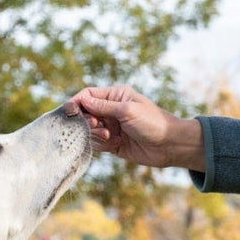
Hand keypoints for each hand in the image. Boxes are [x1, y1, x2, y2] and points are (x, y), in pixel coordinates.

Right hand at [64, 85, 204, 170]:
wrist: (170, 145)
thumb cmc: (153, 123)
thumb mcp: (127, 110)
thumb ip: (103, 106)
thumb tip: (81, 100)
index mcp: (116, 96)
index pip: (88, 95)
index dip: (77, 102)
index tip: (69, 111)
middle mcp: (112, 110)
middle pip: (86, 113)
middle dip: (86, 120)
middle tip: (94, 125)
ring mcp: (112, 127)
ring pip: (90, 130)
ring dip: (95, 134)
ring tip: (109, 137)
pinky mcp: (114, 143)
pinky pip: (97, 143)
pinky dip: (100, 144)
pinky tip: (114, 144)